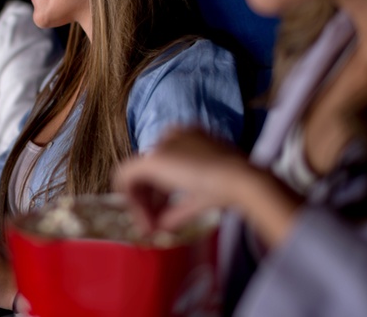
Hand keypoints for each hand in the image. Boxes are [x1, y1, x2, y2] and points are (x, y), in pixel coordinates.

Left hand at [113, 126, 253, 233]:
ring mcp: (162, 145)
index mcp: (186, 140)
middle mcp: (172, 137)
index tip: (160, 218)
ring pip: (137, 176)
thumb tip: (162, 226)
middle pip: (148, 174)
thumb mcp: (199, 199)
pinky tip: (143, 221)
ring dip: (141, 206)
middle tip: (152, 228)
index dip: (156, 196)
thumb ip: (177, 210)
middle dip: (146, 204)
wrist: (240, 180)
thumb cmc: (228, 188)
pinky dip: (132, 201)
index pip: (162, 169)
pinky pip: (126, 175)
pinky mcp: (154, 158)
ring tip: (150, 229)